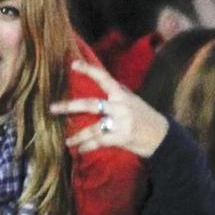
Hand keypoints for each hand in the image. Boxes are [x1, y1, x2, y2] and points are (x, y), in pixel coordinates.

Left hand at [51, 58, 167, 159]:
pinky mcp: (121, 137)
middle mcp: (120, 106)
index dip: (88, 70)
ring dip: (78, 136)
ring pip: (93, 127)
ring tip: (67, 141)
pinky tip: (81, 150)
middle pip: (90, 104)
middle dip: (69, 106)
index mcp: (122, 94)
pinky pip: (100, 141)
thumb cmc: (146, 117)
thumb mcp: (133, 100)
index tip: (73, 65)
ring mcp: (120, 122)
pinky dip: (88, 146)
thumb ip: (118, 93)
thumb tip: (104, 82)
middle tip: (52, 108)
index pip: (103, 78)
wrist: (163, 136)